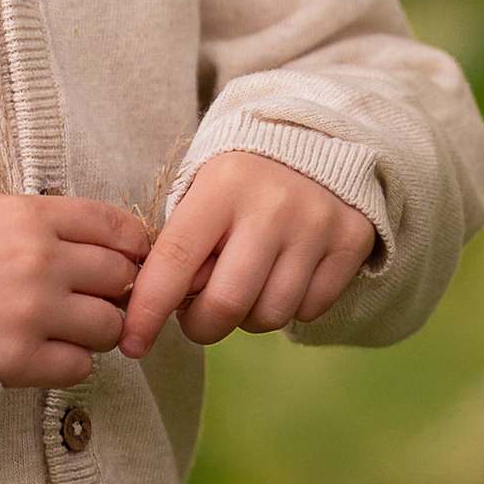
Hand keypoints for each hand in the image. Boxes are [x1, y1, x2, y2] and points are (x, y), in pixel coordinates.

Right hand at [0, 193, 149, 388]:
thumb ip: (50, 225)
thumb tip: (113, 247)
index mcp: (32, 217)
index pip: (116, 228)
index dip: (133, 248)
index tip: (130, 260)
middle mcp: (40, 262)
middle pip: (120, 277)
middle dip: (116, 291)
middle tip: (96, 298)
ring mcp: (32, 312)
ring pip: (109, 325)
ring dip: (98, 330)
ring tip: (70, 329)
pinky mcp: (21, 360)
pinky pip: (81, 366)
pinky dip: (71, 362)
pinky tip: (47, 352)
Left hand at [118, 151, 376, 360]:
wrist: (318, 140)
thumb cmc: (241, 180)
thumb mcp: (201, 192)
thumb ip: (180, 246)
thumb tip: (164, 309)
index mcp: (222, 186)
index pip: (175, 261)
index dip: (148, 310)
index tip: (132, 343)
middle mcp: (272, 205)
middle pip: (227, 303)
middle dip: (201, 326)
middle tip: (197, 317)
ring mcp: (316, 225)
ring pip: (269, 315)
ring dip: (247, 318)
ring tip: (245, 287)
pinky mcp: (351, 242)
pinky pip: (308, 310)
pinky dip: (289, 308)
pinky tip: (282, 277)